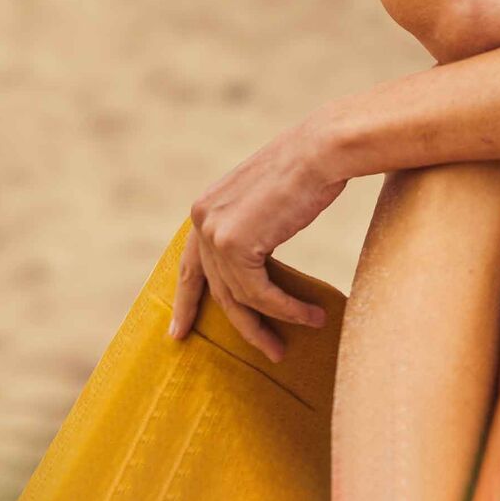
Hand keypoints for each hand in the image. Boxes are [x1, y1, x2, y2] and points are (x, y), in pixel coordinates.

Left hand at [169, 120, 346, 362]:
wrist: (322, 149)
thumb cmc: (307, 169)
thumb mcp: (265, 198)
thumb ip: (248, 225)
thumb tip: (251, 257)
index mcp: (206, 207)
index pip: (191, 264)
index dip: (186, 300)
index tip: (177, 331)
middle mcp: (203, 219)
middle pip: (218, 288)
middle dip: (243, 324)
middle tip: (268, 350)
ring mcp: (215, 232)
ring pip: (241, 298)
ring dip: (274, 322)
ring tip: (302, 333)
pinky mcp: (236, 245)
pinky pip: (261, 294)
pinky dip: (287, 310)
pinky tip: (312, 316)